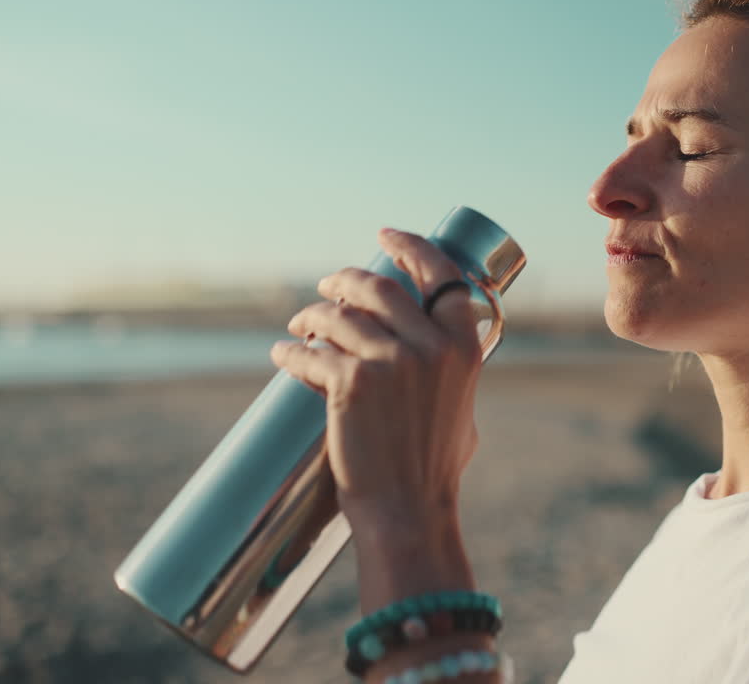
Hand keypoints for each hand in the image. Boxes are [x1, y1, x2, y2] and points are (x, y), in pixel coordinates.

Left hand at [270, 227, 483, 528]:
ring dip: (312, 316)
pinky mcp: (350, 384)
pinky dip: (292, 355)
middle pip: (378, 286)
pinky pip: (310, 354)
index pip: (441, 274)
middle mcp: (431, 347)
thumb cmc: (433, 469)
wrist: (408, 511)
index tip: (384, 237)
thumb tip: (429, 348)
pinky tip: (284, 356)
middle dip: (345, 280)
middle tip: (327, 287)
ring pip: (338, 315)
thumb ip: (448, 373)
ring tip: (300, 327)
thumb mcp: (462, 409)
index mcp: (464, 347)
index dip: (411, 247)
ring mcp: (390, 363)